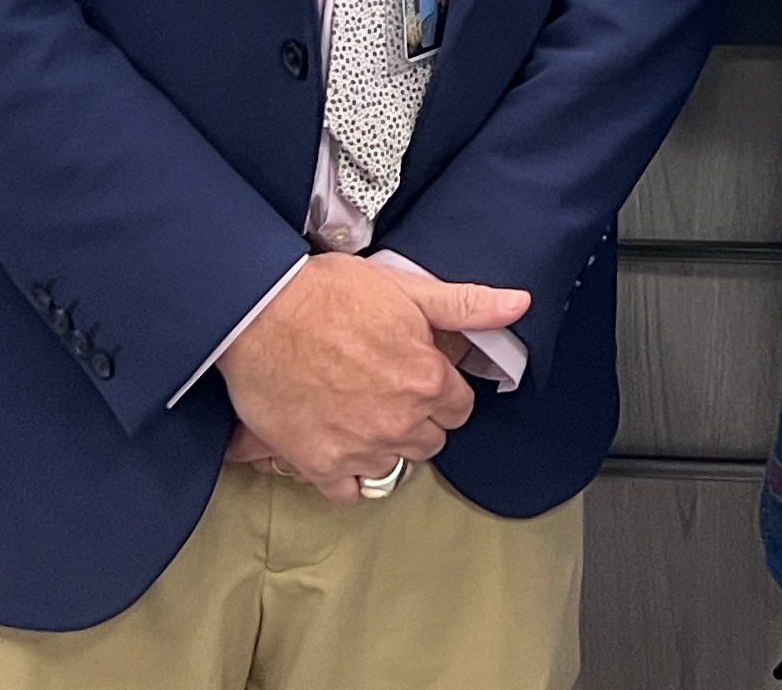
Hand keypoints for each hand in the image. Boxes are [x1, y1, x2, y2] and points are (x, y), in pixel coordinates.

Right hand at [218, 252, 528, 502]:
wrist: (263, 314)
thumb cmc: (332, 295)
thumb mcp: (409, 289)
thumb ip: (467, 305)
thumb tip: (518, 304)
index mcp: (427, 380)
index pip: (460, 408)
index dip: (444, 392)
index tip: (424, 379)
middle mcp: (399, 422)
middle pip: (431, 441)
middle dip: (420, 420)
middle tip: (393, 394)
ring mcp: (358, 448)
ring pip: (394, 467)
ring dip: (387, 447)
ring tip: (366, 416)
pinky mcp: (318, 465)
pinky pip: (350, 492)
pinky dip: (349, 476)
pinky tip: (342, 446)